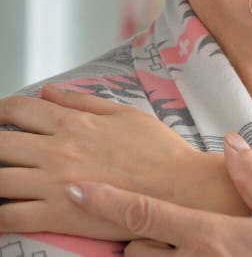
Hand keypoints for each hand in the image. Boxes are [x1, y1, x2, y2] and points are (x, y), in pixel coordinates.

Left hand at [0, 85, 246, 238]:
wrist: (179, 188)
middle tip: (0, 148)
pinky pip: (9, 216)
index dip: (1, 110)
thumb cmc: (159, 150)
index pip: (18, 109)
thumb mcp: (125, 114)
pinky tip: (2, 208)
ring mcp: (53, 185)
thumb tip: (46, 90)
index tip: (0, 116)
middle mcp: (57, 152)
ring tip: (3, 177)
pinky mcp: (57, 216)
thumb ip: (82, 101)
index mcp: (74, 124)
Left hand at [67, 133, 251, 255]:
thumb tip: (230, 142)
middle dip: (141, 236)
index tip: (76, 188)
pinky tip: (190, 255)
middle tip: (166, 228)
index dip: (106, 201)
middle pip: (136, 247)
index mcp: (210, 235)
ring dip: (151, 255)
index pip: (145, 214)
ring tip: (178, 247)